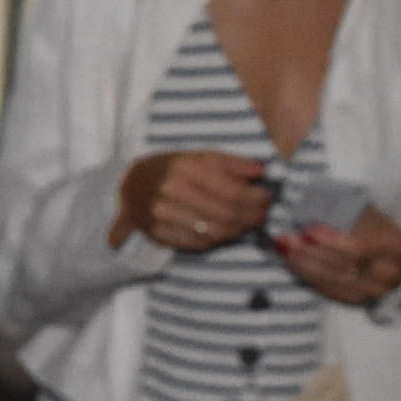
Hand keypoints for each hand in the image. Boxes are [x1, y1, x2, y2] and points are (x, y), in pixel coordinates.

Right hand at [113, 150, 272, 251]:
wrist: (132, 186)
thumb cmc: (173, 168)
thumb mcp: (200, 156)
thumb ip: (231, 163)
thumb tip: (261, 171)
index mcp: (183, 167)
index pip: (231, 190)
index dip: (255, 198)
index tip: (268, 197)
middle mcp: (171, 192)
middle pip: (225, 214)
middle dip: (251, 216)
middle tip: (263, 214)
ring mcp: (163, 216)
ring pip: (214, 232)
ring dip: (239, 231)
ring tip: (249, 223)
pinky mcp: (160, 235)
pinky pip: (199, 244)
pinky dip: (219, 240)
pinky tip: (228, 231)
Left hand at [279, 206, 400, 307]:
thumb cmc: (386, 235)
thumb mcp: (378, 220)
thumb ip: (352, 214)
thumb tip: (314, 201)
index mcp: (394, 246)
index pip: (358, 246)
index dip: (330, 240)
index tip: (305, 230)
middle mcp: (387, 274)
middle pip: (343, 266)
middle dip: (309, 253)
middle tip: (284, 239)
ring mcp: (375, 292)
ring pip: (334, 282)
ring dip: (304, 266)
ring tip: (284, 250)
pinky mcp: (360, 302)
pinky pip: (331, 292)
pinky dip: (310, 278)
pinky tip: (294, 265)